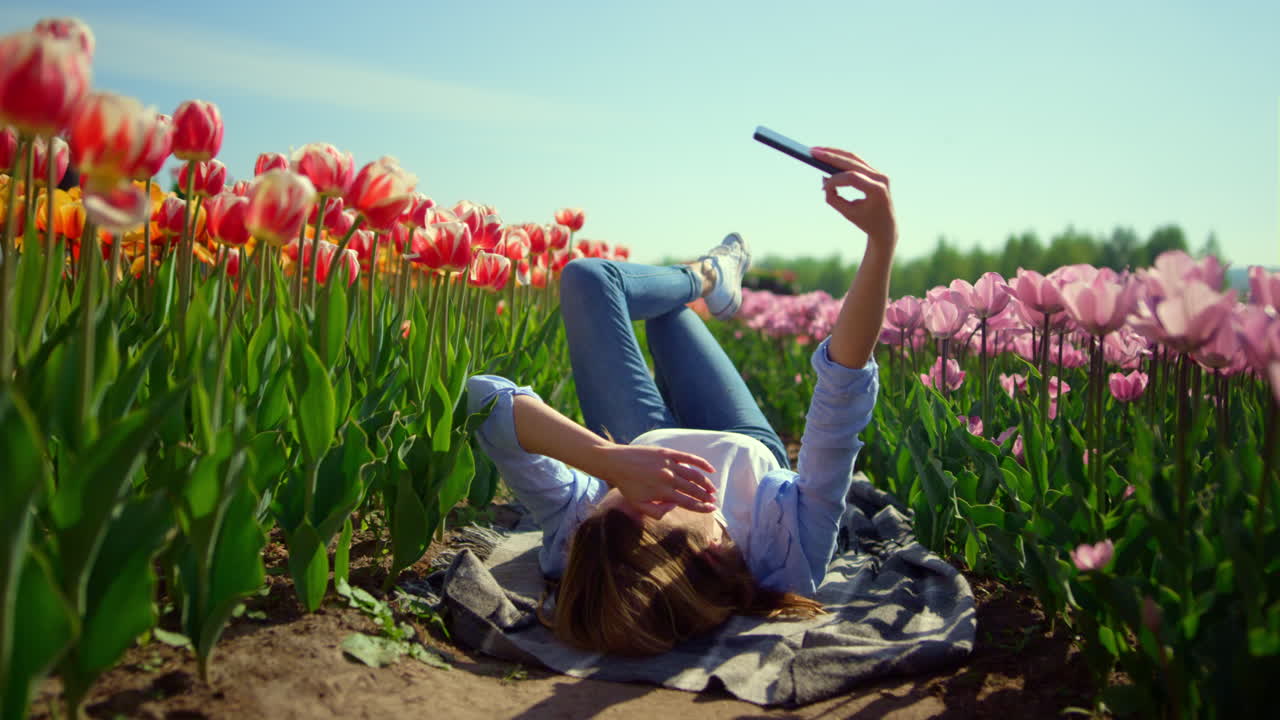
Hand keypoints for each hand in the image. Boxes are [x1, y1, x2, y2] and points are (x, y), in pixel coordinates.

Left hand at [597, 444, 717, 518]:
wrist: (616, 462)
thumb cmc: (626, 486)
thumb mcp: (638, 505)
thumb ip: (657, 512)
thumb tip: (674, 506)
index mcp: (663, 493)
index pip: (689, 503)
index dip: (703, 507)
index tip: (712, 509)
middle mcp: (669, 478)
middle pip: (695, 490)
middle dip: (707, 497)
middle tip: (713, 500)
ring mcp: (669, 464)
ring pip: (695, 475)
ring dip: (706, 483)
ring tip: (712, 489)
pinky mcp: (668, 453)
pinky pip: (690, 458)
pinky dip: (702, 464)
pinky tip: (710, 469)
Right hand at [811, 146, 896, 248]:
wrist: (887, 226)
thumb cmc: (867, 222)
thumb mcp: (848, 213)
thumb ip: (834, 198)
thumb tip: (824, 180)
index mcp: (877, 190)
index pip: (852, 177)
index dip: (835, 180)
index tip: (823, 187)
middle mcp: (880, 178)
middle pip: (852, 162)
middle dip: (831, 156)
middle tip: (812, 151)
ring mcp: (879, 173)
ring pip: (854, 158)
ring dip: (835, 153)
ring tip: (817, 151)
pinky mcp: (875, 172)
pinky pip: (856, 162)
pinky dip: (841, 158)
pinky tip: (827, 155)